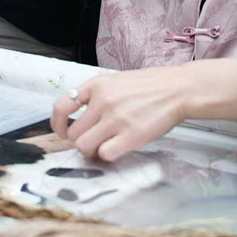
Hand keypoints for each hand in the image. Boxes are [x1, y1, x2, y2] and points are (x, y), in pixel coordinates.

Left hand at [50, 59, 236, 162]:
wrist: (178, 90)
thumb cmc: (150, 87)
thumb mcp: (117, 81)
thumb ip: (97, 96)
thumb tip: (79, 117)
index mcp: (97, 85)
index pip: (62, 105)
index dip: (58, 123)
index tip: (63, 131)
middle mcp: (103, 101)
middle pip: (74, 133)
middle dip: (81, 140)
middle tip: (94, 141)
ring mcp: (115, 119)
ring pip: (85, 146)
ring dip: (92, 151)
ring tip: (105, 146)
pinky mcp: (130, 136)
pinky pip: (105, 155)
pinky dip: (108, 156)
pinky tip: (119, 148)